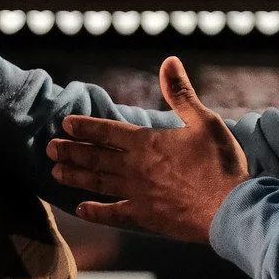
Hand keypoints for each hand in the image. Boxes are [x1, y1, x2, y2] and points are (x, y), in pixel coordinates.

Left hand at [46, 57, 249, 242]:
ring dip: (75, 177)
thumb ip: (181, 93)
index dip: (85, 127)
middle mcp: (135, 168)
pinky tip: (80, 210)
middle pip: (96, 157)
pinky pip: (113, 214)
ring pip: (98, 183)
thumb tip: (169, 61)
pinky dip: (96, 212)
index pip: (107, 131)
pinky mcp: (145, 217)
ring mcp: (137, 194)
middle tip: (48, 149)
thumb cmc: (220, 163)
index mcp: (147, 142)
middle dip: (71, 152)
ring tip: (55, 172)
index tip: (65, 125)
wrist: (230, 208)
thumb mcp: (204, 120)